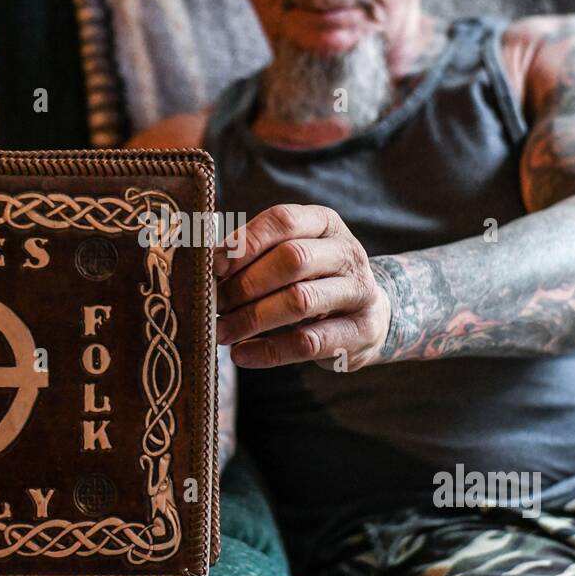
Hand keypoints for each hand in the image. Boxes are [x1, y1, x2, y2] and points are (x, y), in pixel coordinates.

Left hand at [214, 203, 389, 370]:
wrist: (369, 316)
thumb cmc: (312, 280)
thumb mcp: (292, 255)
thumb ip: (255, 254)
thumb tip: (205, 265)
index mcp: (324, 223)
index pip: (284, 221)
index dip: (246, 240)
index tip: (214, 264)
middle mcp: (347, 252)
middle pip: (293, 259)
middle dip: (246, 284)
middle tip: (215, 304)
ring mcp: (359, 292)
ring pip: (300, 300)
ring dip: (252, 318)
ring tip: (221, 332)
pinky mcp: (361, 331)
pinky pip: (308, 342)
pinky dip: (269, 350)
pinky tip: (242, 354)